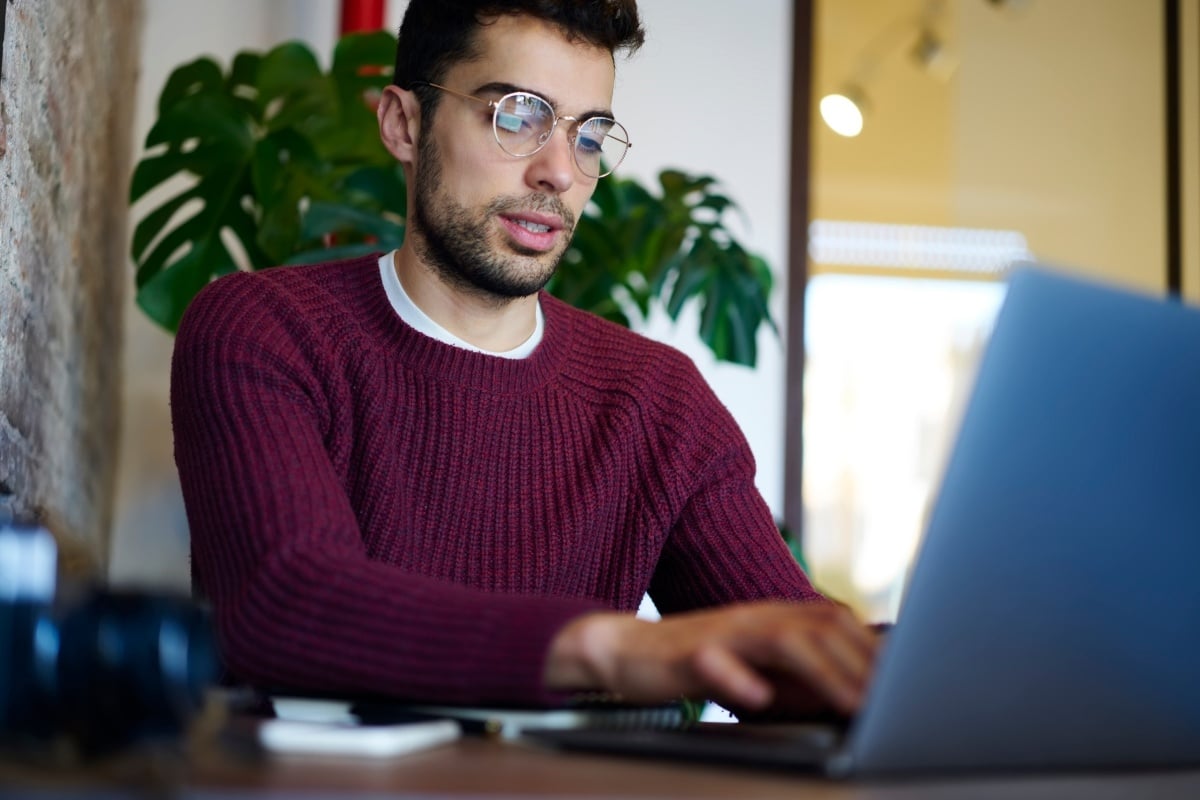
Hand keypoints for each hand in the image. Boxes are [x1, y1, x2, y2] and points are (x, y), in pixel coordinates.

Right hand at [545, 601, 879, 716]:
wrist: (629, 651)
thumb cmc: (702, 662)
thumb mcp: (762, 669)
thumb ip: (804, 675)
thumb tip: (856, 691)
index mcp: (776, 616)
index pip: (836, 622)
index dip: (873, 648)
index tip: (909, 679)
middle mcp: (755, 616)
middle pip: (818, 627)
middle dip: (860, 662)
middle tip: (892, 700)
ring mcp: (722, 632)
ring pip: (779, 641)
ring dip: (821, 671)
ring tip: (849, 702)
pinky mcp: (688, 653)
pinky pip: (714, 662)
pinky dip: (739, 679)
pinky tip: (758, 698)